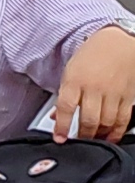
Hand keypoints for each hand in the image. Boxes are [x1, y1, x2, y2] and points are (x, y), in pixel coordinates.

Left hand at [54, 26, 134, 142]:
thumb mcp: (71, 70)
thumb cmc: (92, 54)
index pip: (65, 108)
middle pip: (88, 119)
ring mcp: (113, 93)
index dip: (61, 126)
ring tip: (93, 140)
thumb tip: (55, 116)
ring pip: (106, 122)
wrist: (119, 41)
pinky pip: (123, 119)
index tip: (59, 138)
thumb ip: (64, 94)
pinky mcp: (128, 96)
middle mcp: (95, 87)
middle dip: (82, 135)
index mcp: (75, 79)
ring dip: (99, 135)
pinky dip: (117, 132)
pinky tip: (111, 137)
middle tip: (77, 141)